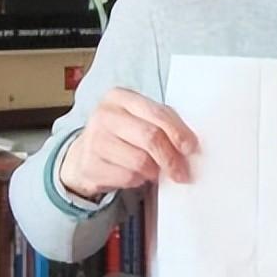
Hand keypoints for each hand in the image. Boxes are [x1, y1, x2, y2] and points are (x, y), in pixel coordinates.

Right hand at [59, 87, 197, 200]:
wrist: (85, 155)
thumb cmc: (122, 134)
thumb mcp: (140, 118)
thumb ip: (164, 123)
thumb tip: (189, 145)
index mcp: (119, 97)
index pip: (157, 113)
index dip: (178, 132)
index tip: (190, 147)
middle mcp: (105, 115)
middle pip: (151, 138)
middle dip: (171, 158)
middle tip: (181, 172)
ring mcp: (94, 140)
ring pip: (141, 161)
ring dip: (154, 171)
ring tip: (154, 170)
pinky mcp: (90, 165)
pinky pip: (128, 177)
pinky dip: (138, 180)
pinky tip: (135, 174)